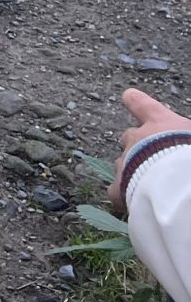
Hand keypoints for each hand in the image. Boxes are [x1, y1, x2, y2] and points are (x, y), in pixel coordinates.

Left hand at [111, 87, 190, 207]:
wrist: (184, 187)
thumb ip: (185, 136)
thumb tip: (184, 141)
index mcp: (161, 124)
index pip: (143, 105)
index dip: (136, 101)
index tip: (128, 96)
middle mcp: (138, 138)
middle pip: (129, 136)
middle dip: (137, 145)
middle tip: (154, 159)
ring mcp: (125, 162)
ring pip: (122, 163)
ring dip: (133, 171)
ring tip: (153, 187)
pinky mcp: (120, 188)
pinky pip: (117, 190)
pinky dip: (124, 196)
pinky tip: (138, 205)